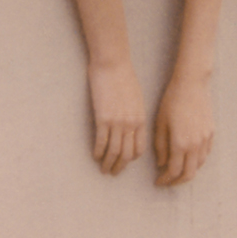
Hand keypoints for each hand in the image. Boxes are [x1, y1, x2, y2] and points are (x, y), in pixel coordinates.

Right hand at [88, 61, 147, 175]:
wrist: (113, 64)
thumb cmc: (124, 78)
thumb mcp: (136, 99)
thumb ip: (135, 115)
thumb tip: (130, 127)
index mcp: (141, 120)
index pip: (139, 148)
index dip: (131, 158)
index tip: (124, 162)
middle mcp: (131, 124)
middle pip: (127, 154)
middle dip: (120, 166)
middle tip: (112, 173)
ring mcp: (117, 122)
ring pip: (114, 152)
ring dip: (108, 163)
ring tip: (103, 169)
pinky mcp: (103, 118)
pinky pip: (101, 142)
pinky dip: (98, 152)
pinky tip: (95, 156)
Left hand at [154, 73, 215, 186]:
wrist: (192, 84)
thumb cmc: (172, 101)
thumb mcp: (160, 123)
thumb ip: (160, 146)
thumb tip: (161, 163)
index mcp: (180, 144)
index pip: (174, 171)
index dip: (165, 180)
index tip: (158, 181)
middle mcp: (195, 145)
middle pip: (189, 174)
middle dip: (177, 181)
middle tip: (168, 181)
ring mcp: (206, 140)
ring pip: (199, 165)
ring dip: (187, 171)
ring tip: (177, 170)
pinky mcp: (211, 133)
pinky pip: (205, 154)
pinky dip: (196, 161)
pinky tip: (188, 157)